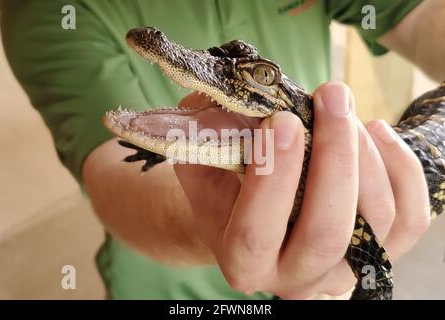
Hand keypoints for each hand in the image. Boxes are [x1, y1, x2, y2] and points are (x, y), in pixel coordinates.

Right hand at [174, 81, 429, 297]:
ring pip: (375, 221)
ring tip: (341, 108)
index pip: (257, 233)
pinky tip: (376, 132)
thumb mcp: (202, 162)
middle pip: (327, 231)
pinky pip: (410, 218)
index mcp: (243, 261)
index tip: (283, 121)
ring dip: (364, 154)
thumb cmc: (223, 189)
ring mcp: (341, 269)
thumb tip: (245, 101)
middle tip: (330, 97)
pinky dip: (401, 169)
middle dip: (334, 156)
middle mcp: (295, 276)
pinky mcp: (377, 252)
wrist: (248, 212)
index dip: (273, 177)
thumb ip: (209, 135)